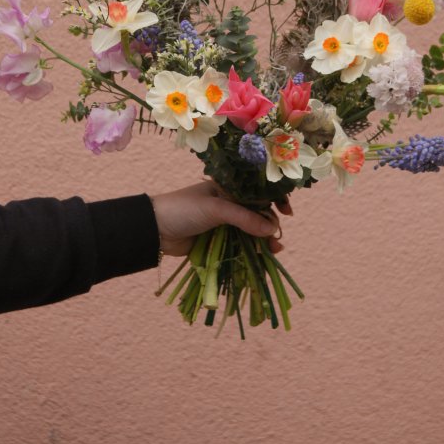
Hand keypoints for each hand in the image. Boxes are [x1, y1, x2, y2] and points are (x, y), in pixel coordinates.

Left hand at [151, 180, 291, 256]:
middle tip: (276, 236)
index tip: (287, 211)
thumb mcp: (216, 209)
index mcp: (229, 187)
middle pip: (259, 212)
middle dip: (271, 223)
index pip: (259, 190)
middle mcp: (230, 202)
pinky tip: (263, 256)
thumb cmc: (184, 209)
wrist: (155, 230)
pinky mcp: (220, 239)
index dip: (275, 198)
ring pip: (252, 230)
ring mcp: (225, 222)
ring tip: (274, 250)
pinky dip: (253, 250)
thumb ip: (244, 218)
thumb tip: (272, 230)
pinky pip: (241, 244)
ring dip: (264, 239)